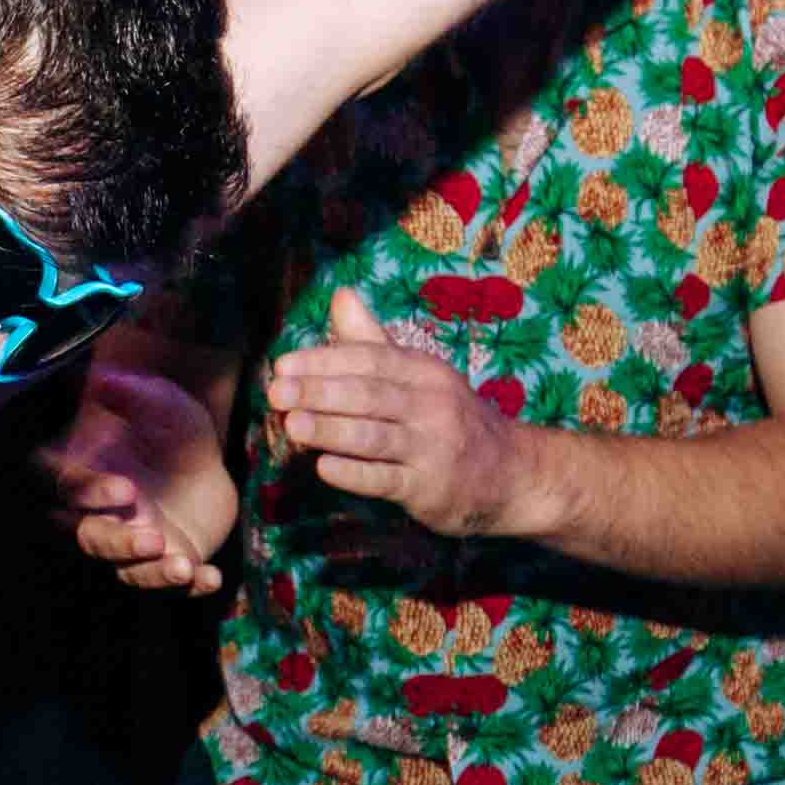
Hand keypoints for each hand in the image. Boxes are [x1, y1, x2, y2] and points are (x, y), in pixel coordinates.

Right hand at [52, 351, 238, 595]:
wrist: (205, 459)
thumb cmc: (169, 427)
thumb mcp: (160, 402)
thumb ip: (132, 392)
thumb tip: (105, 379)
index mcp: (81, 473)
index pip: (64, 488)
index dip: (86, 493)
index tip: (125, 489)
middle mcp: (95, 516)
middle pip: (87, 539)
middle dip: (117, 543)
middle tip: (154, 538)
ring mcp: (127, 545)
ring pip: (125, 571)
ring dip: (153, 574)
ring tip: (183, 566)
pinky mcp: (160, 564)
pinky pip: (168, 585)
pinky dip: (189, 586)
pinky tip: (210, 578)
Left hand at [264, 293, 522, 539]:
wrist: (509, 473)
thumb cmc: (449, 419)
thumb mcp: (419, 374)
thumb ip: (374, 341)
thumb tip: (339, 295)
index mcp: (423, 372)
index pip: (370, 359)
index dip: (325, 361)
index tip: (283, 365)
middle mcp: (431, 405)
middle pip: (369, 394)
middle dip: (319, 392)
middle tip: (275, 393)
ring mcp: (432, 448)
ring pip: (375, 436)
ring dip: (331, 430)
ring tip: (291, 425)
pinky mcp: (430, 489)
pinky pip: (388, 480)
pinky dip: (355, 474)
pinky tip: (324, 468)